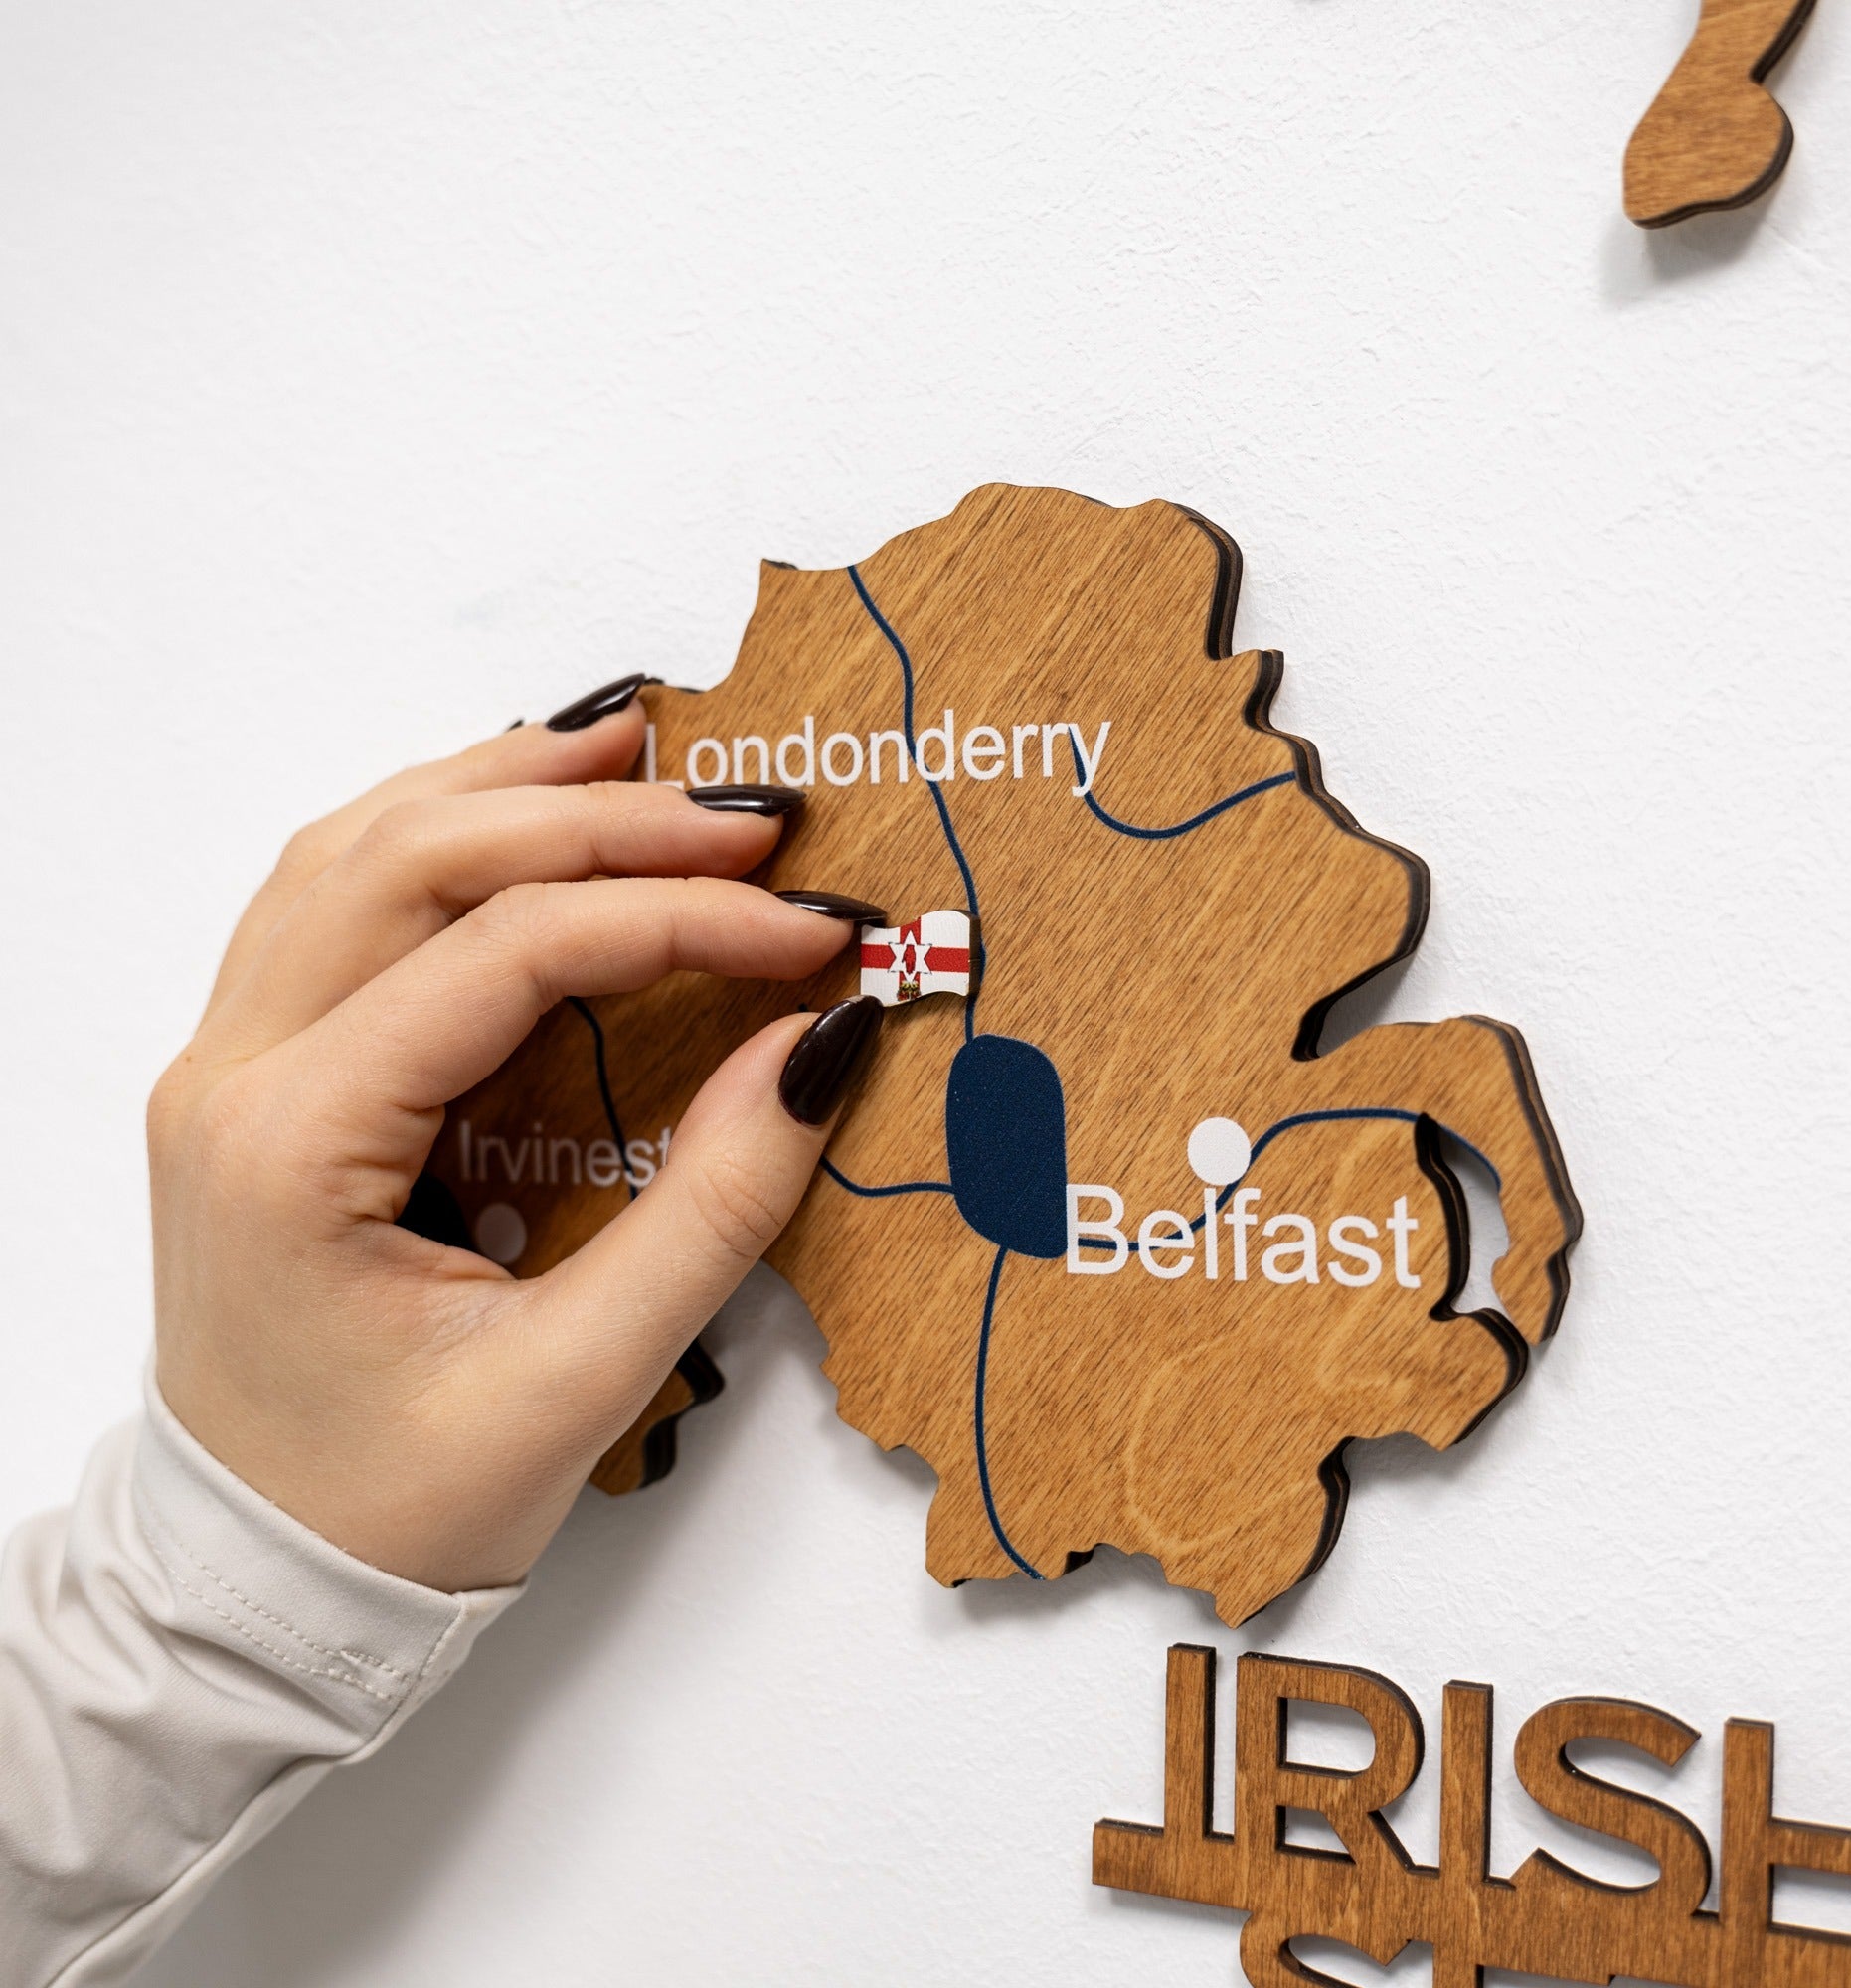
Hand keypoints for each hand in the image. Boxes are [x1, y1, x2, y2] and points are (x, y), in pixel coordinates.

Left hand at [148, 680, 881, 1592]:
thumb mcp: (580, 1380)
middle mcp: (236, 1074)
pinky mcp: (259, 1074)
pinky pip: (335, 896)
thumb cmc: (393, 1508)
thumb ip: (713, 1208)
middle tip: (756, 816)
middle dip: (605, 818)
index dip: (682, 920)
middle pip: (419, 857)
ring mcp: (230, 1062)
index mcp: (296, 1146)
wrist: (251, 1579)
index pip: (509, 955)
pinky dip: (436, 829)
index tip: (814, 930)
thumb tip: (822, 1047)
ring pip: (355, 847)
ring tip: (641, 745)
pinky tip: (520, 810)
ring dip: (504, 784)